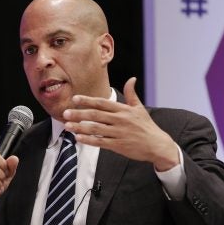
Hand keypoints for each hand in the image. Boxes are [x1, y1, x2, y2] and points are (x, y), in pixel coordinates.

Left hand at [63, 77, 178, 170]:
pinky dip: (89, 140)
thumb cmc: (147, 126)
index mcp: (124, 110)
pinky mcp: (118, 145)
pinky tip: (78, 137)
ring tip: (67, 126)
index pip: (102, 103)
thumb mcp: (140, 108)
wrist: (157, 145)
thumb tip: (132, 78)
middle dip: (79, 114)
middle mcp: (120, 120)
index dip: (88, 100)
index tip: (75, 99)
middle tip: (65, 113)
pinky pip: (100, 142)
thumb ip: (132, 94)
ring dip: (80, 127)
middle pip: (96, 115)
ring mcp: (119, 133)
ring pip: (96, 129)